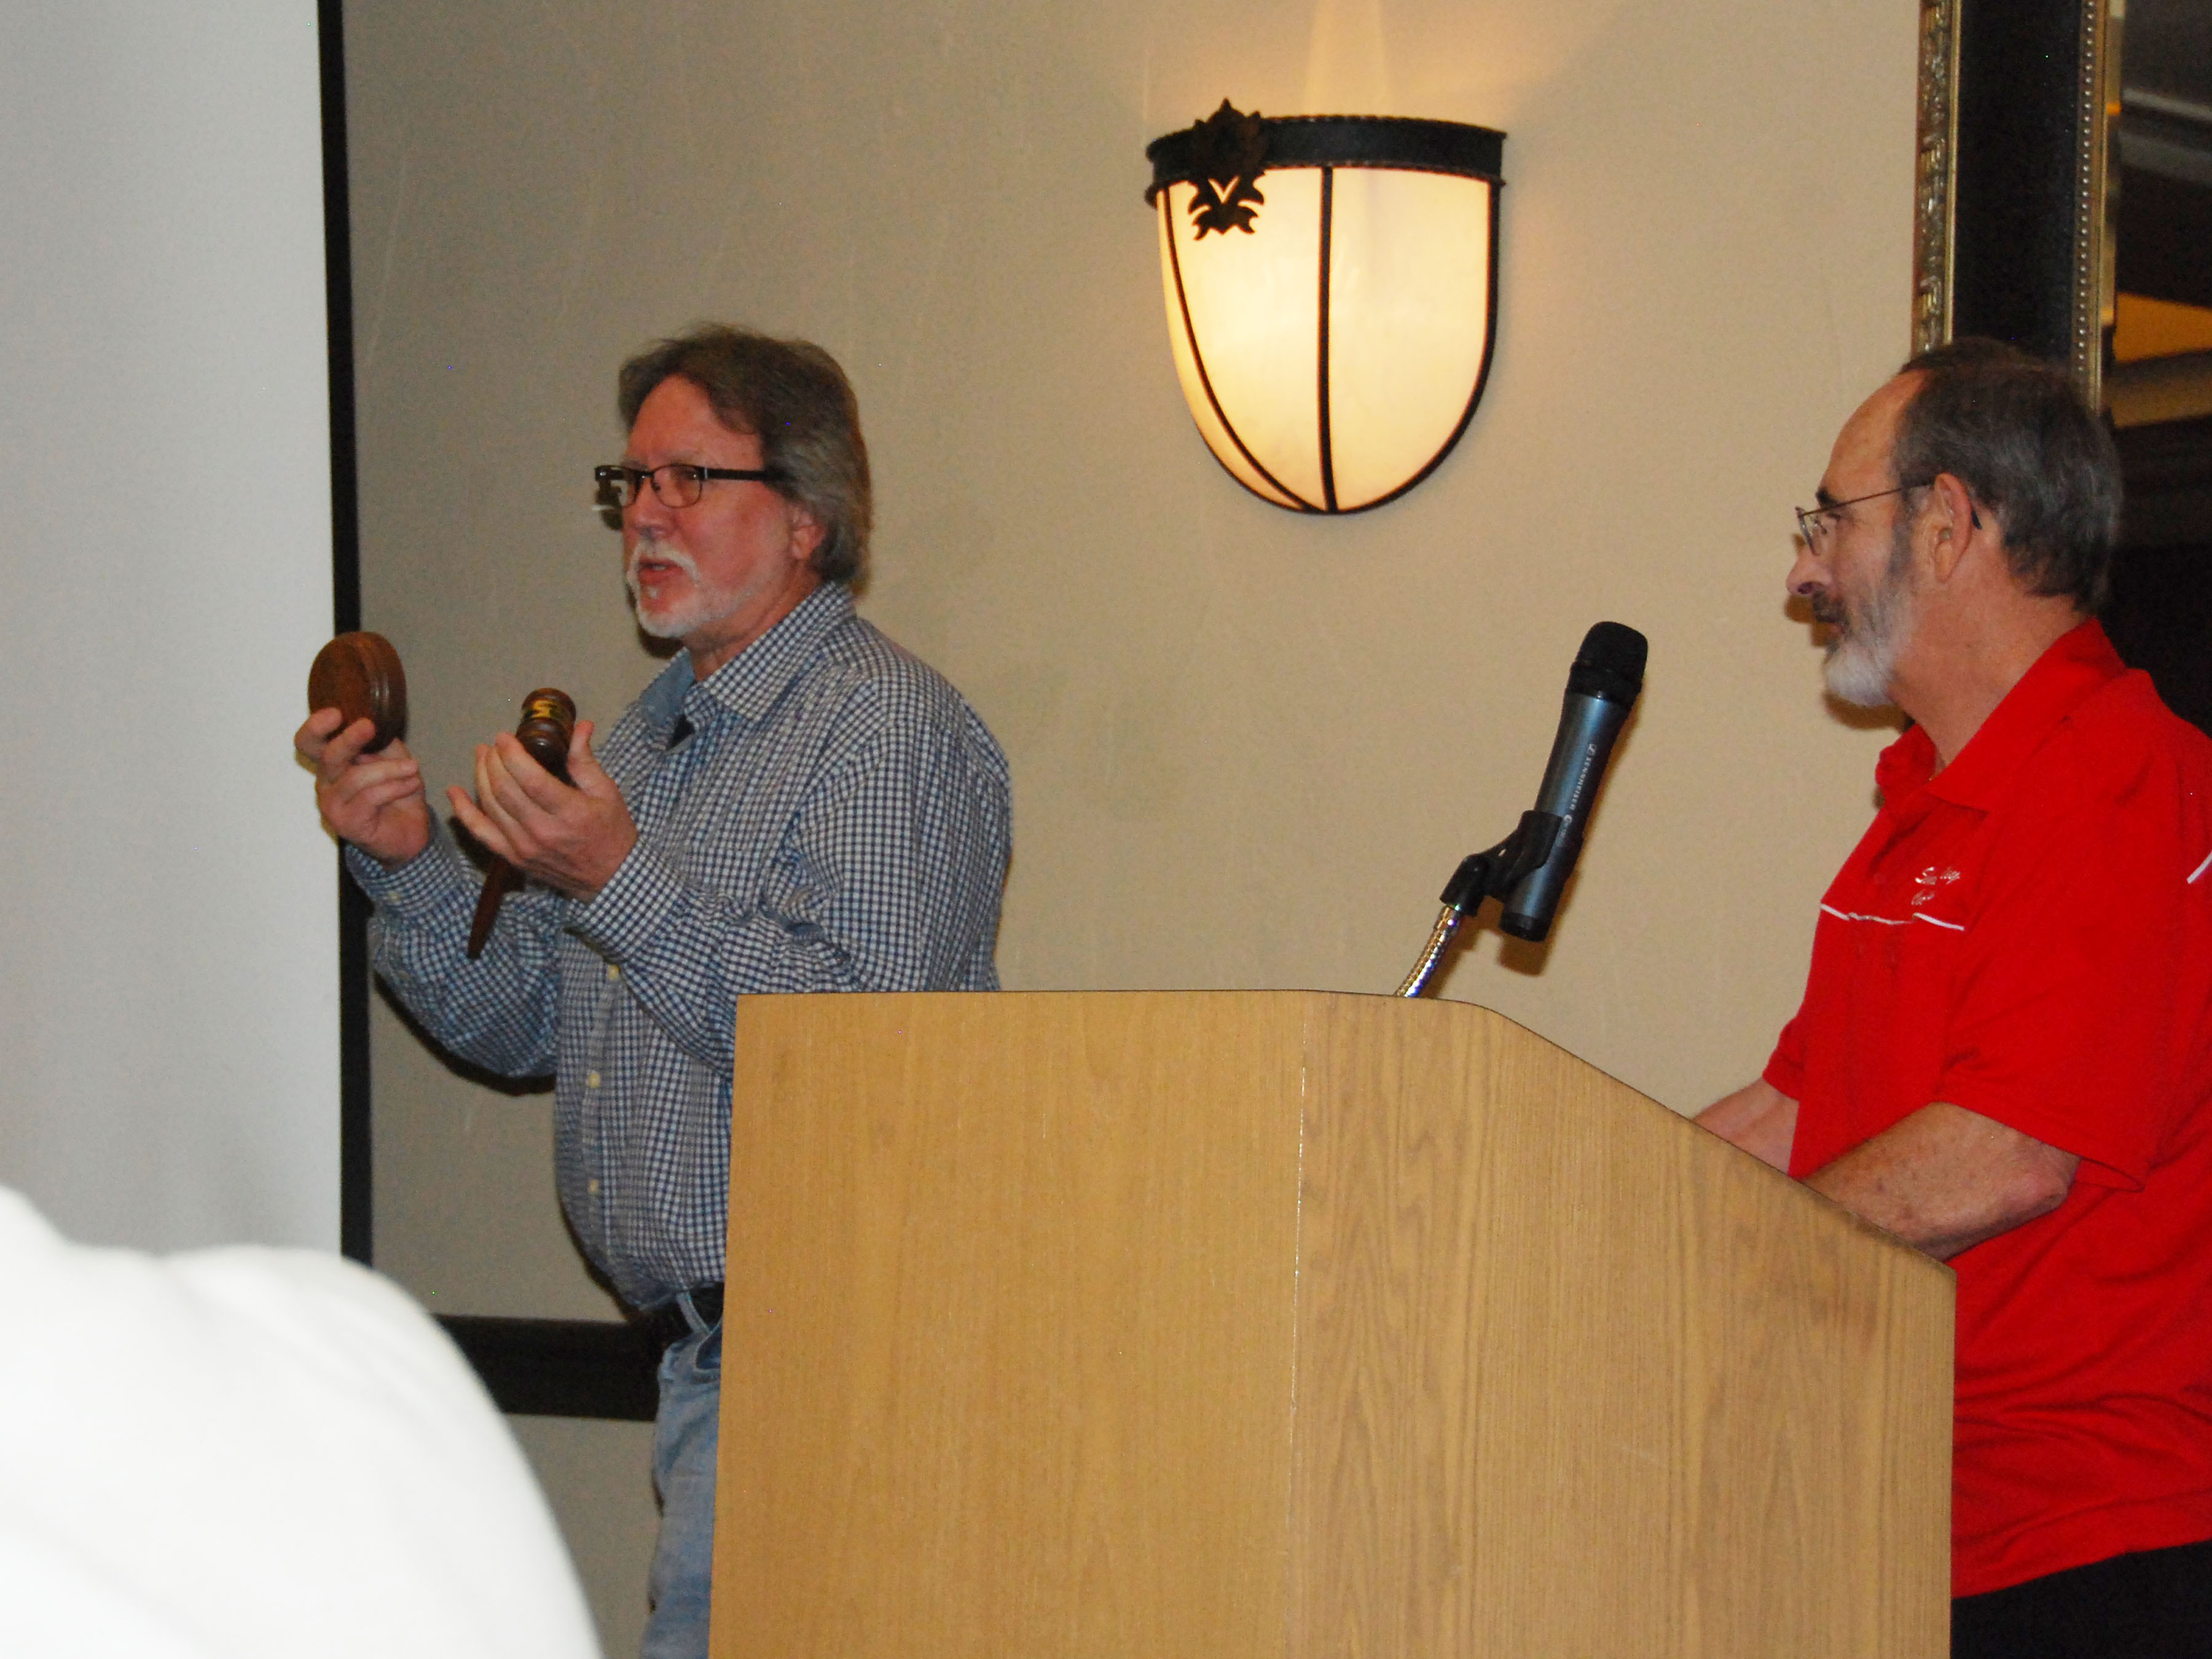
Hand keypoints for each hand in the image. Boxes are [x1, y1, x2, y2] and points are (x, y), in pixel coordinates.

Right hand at [296, 707, 432, 867]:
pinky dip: (395, 787)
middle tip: (369, 727)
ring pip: (355, 778)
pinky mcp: (346, 823)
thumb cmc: (398, 793)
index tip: (336, 713)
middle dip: (349, 740)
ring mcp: (332, 804)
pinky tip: (412, 784)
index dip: (316, 727)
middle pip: (327, 756)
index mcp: (333, 762)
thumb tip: (376, 722)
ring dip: (389, 769)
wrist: (411, 832)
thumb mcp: (394, 758)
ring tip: (413, 768)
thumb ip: (381, 742)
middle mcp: (327, 782)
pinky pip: (370, 798)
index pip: (308, 742)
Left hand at [448, 719, 636, 901]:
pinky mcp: (514, 858)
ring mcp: (525, 847)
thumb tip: (580, 726)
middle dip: (493, 761)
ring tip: (482, 757)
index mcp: (570, 812)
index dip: (511, 754)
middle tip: (493, 745)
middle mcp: (543, 831)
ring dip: (480, 776)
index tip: (504, 737)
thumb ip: (585, 760)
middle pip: (504, 790)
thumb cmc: (611, 831)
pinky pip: (481, 832)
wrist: (610, 877)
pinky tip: (454, 792)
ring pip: (490, 806)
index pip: (530, 779)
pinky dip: (464, 811)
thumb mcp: (607, 792)